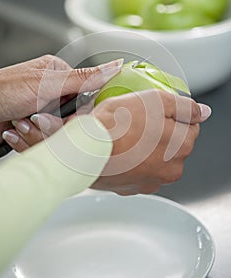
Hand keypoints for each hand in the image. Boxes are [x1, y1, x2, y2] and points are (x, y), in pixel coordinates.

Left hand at [0, 55, 122, 144]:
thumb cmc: (2, 91)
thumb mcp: (47, 83)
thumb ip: (85, 78)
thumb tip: (115, 66)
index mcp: (59, 74)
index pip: (86, 97)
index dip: (78, 112)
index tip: (67, 117)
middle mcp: (51, 92)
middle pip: (71, 118)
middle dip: (52, 124)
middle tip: (34, 118)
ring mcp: (42, 110)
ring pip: (58, 133)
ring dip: (37, 133)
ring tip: (19, 122)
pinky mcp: (34, 128)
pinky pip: (45, 142)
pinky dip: (29, 140)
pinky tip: (16, 130)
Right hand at [91, 90, 210, 194]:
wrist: (85, 149)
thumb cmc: (117, 124)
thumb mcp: (155, 100)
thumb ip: (184, 106)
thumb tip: (203, 112)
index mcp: (182, 146)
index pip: (190, 126)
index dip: (173, 115)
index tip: (156, 112)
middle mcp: (171, 169)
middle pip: (173, 144)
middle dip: (161, 132)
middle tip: (138, 121)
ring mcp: (150, 181)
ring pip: (155, 157)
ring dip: (146, 147)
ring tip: (125, 135)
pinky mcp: (131, 187)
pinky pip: (138, 169)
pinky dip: (132, 160)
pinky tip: (119, 150)